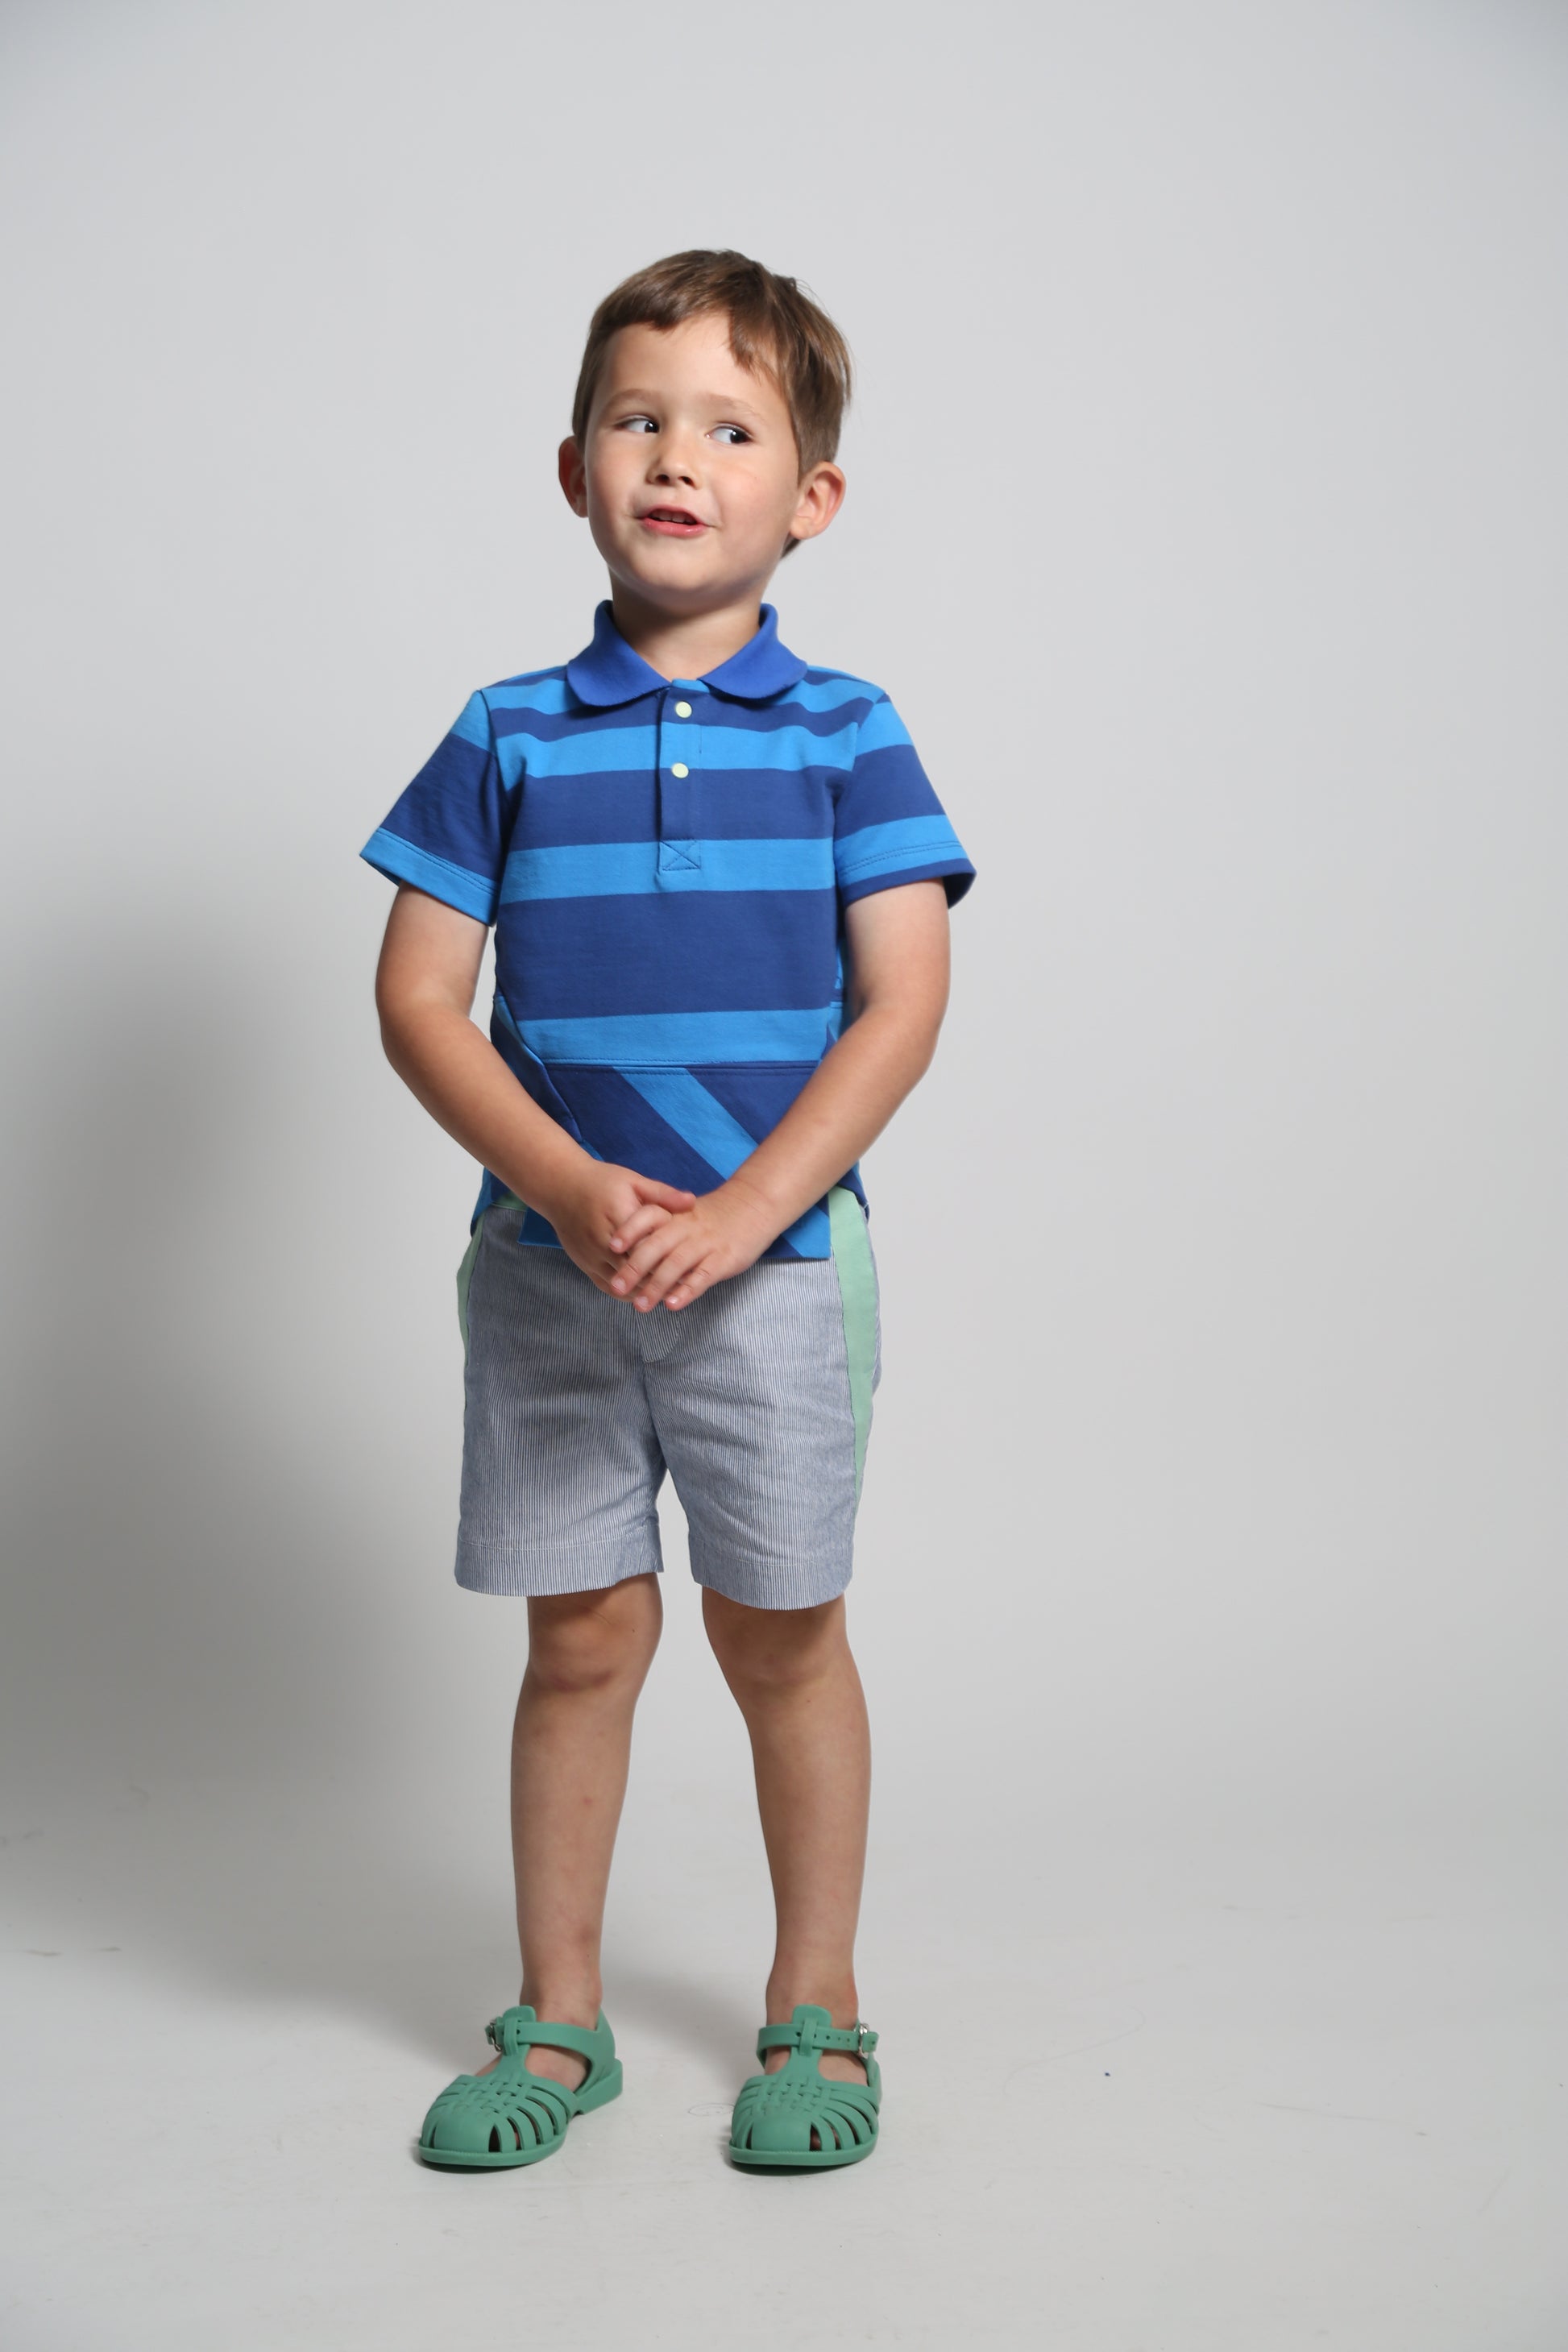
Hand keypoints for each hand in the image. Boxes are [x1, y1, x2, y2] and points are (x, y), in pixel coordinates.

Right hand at [538, 1163, 696, 1292]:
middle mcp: (603, 1242)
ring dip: (644, 1292)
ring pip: (622, 1285)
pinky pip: (607, 1287)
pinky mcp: (584, 1264)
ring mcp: (591, 1256)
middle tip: (684, 1290)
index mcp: (619, 1219)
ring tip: (667, 1297)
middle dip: (659, 1282)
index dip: (669, 1260)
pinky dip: (626, 1294)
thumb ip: (662, 1194)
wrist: (560, 1188)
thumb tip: (692, 1202)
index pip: (649, 1248)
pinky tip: (643, 1294)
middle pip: (636, 1271)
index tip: (691, 1268)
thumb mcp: (633, 1181)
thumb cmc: (601, 1182)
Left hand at [605, 1176, 782, 1309]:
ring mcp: (706, 1243)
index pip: (647, 1217)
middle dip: (634, 1268)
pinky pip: (703, 1276)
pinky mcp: (724, 1259)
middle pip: (656, 1245)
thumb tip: (627, 1255)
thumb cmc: (711, 1217)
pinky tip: (672, 1305)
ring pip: (676, 1264)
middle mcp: (687, 1227)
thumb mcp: (683, 1212)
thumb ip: (659, 1229)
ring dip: (656, 1287)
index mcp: (675, 1214)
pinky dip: (687, 1292)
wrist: (753, 1206)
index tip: (611, 1247)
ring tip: (640, 1306)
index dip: (629, 1231)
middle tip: (616, 1287)